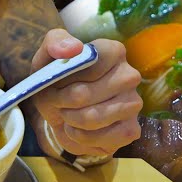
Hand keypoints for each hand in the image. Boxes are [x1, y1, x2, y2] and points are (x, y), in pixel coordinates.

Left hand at [30, 29, 141, 157]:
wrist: (62, 110)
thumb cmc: (58, 79)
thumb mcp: (47, 56)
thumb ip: (55, 42)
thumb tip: (73, 48)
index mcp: (114, 51)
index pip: (86, 64)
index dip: (62, 77)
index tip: (54, 80)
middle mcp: (129, 75)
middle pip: (82, 94)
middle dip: (60, 102)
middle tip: (56, 101)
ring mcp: (133, 104)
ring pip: (90, 118)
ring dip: (68, 119)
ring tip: (66, 114)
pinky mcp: (131, 130)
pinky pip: (98, 139)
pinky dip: (79, 137)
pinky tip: (77, 129)